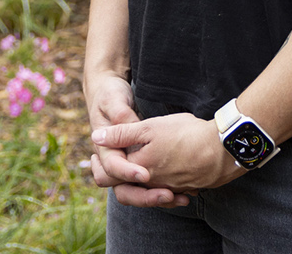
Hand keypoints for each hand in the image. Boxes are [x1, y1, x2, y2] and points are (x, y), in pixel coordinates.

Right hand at [82, 72, 187, 207]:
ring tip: (182, 198)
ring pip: (140, 194)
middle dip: (145, 196)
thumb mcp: (114, 101)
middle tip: (168, 195)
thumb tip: (115, 135)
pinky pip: (152, 188)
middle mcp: (116, 162)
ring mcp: (128, 166)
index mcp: (105, 149)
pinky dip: (167, 193)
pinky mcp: (141, 166)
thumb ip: (119, 119)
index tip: (144, 174)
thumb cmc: (111, 95)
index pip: (112, 168)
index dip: (127, 172)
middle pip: (124, 191)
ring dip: (159, 199)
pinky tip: (186, 193)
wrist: (111, 92)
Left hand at [93, 112, 246, 194]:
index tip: (97, 155)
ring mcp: (170, 187)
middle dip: (121, 175)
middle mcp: (152, 184)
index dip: (101, 163)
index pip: (109, 174)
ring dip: (141, 179)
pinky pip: (168, 189)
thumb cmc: (185, 135)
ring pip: (148, 188)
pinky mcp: (186, 187)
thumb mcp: (150, 127)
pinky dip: (163, 182)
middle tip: (118, 162)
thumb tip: (96, 136)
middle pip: (127, 186)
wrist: (222, 149)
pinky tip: (168, 167)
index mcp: (139, 169)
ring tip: (142, 164)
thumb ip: (122, 133)